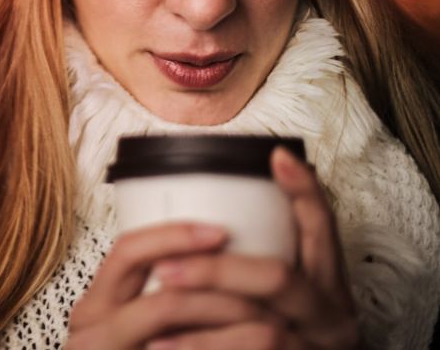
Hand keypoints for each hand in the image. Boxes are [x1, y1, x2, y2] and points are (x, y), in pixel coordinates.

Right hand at [66, 221, 275, 348]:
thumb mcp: (131, 329)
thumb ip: (153, 299)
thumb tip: (211, 254)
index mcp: (95, 305)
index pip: (130, 251)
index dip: (176, 236)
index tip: (221, 231)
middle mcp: (93, 329)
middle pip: (163, 294)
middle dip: (223, 291)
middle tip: (268, 292)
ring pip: (173, 320)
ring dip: (232, 322)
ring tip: (272, 326)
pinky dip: (227, 349)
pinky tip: (258, 347)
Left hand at [143, 147, 361, 348]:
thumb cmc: (280, 335)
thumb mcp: (281, 298)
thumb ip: (253, 264)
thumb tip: (207, 216)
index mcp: (329, 286)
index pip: (324, 228)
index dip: (305, 192)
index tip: (276, 157)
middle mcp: (332, 318)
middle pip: (278, 279)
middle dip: (216, 270)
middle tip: (164, 267)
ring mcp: (315, 349)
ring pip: (263, 332)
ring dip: (202, 319)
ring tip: (153, 310)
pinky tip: (163, 347)